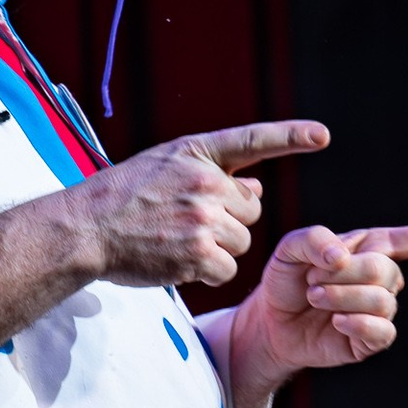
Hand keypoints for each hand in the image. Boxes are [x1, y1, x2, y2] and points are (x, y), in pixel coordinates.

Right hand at [52, 121, 330, 289]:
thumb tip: (258, 191)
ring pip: (241, 242)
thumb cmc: (123, 198)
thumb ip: (213, 176)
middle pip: (251, 211)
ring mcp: (202, 218)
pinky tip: (177, 261)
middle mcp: (204, 181)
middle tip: (187, 222)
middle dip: (229, 221)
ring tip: (177, 240)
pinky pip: (226, 269)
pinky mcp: (196, 253)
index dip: (291, 136)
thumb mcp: (166, 170)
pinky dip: (206, 272)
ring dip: (218, 249)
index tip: (322, 136)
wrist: (85, 229)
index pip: (253, 140)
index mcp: (197, 153)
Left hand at [227, 219, 407, 407]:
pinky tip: (336, 323)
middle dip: (344, 275)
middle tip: (312, 282)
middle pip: (386, 270)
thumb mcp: (290, 248)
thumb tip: (342, 258)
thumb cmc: (285, 279)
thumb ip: (314, 240)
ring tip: (316, 299)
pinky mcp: (371, 340)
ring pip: (381, 300)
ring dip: (341, 298)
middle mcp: (383, 276)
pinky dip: (355, 323)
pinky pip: (380, 331)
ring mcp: (379, 309)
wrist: (270, 321)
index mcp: (373, 246)